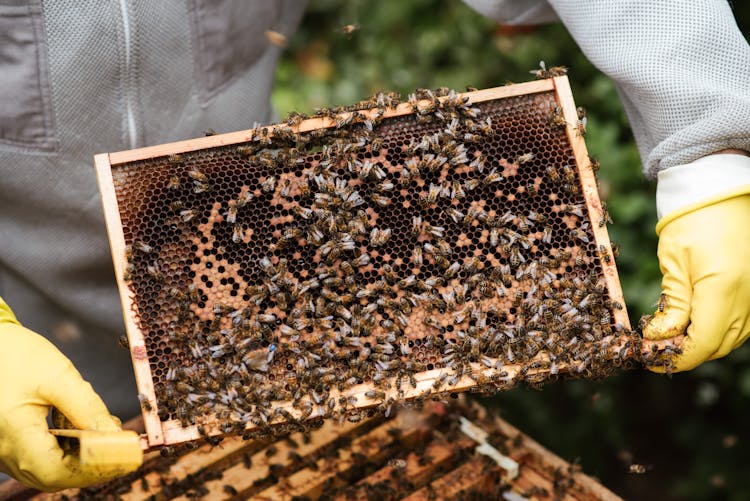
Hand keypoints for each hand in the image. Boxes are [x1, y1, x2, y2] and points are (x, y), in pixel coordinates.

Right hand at [0, 297, 138, 490]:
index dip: (95, 468)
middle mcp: (2, 451)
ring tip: (102, 430)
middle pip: (53, 476)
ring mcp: (1, 451)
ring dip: (80, 456)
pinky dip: (63, 448)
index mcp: (13, 435)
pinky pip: (37, 457)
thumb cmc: (16, 355)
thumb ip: (88, 408)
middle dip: (92, 464)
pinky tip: (77, 425)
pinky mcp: (5, 444)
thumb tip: (115, 435)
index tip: (126, 455)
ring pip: (46, 469)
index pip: (58, 471)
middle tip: (122, 446)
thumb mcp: (58, 376)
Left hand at [642, 194, 749, 371]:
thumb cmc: (690, 221)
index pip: (703, 343)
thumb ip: (671, 306)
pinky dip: (719, 329)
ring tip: (671, 336)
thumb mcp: (673, 265)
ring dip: (703, 343)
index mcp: (724, 289)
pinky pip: (742, 322)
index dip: (676, 357)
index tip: (650, 359)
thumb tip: (659, 338)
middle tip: (655, 348)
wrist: (718, 191)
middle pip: (719, 345)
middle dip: (687, 352)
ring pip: (732, 337)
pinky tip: (694, 322)